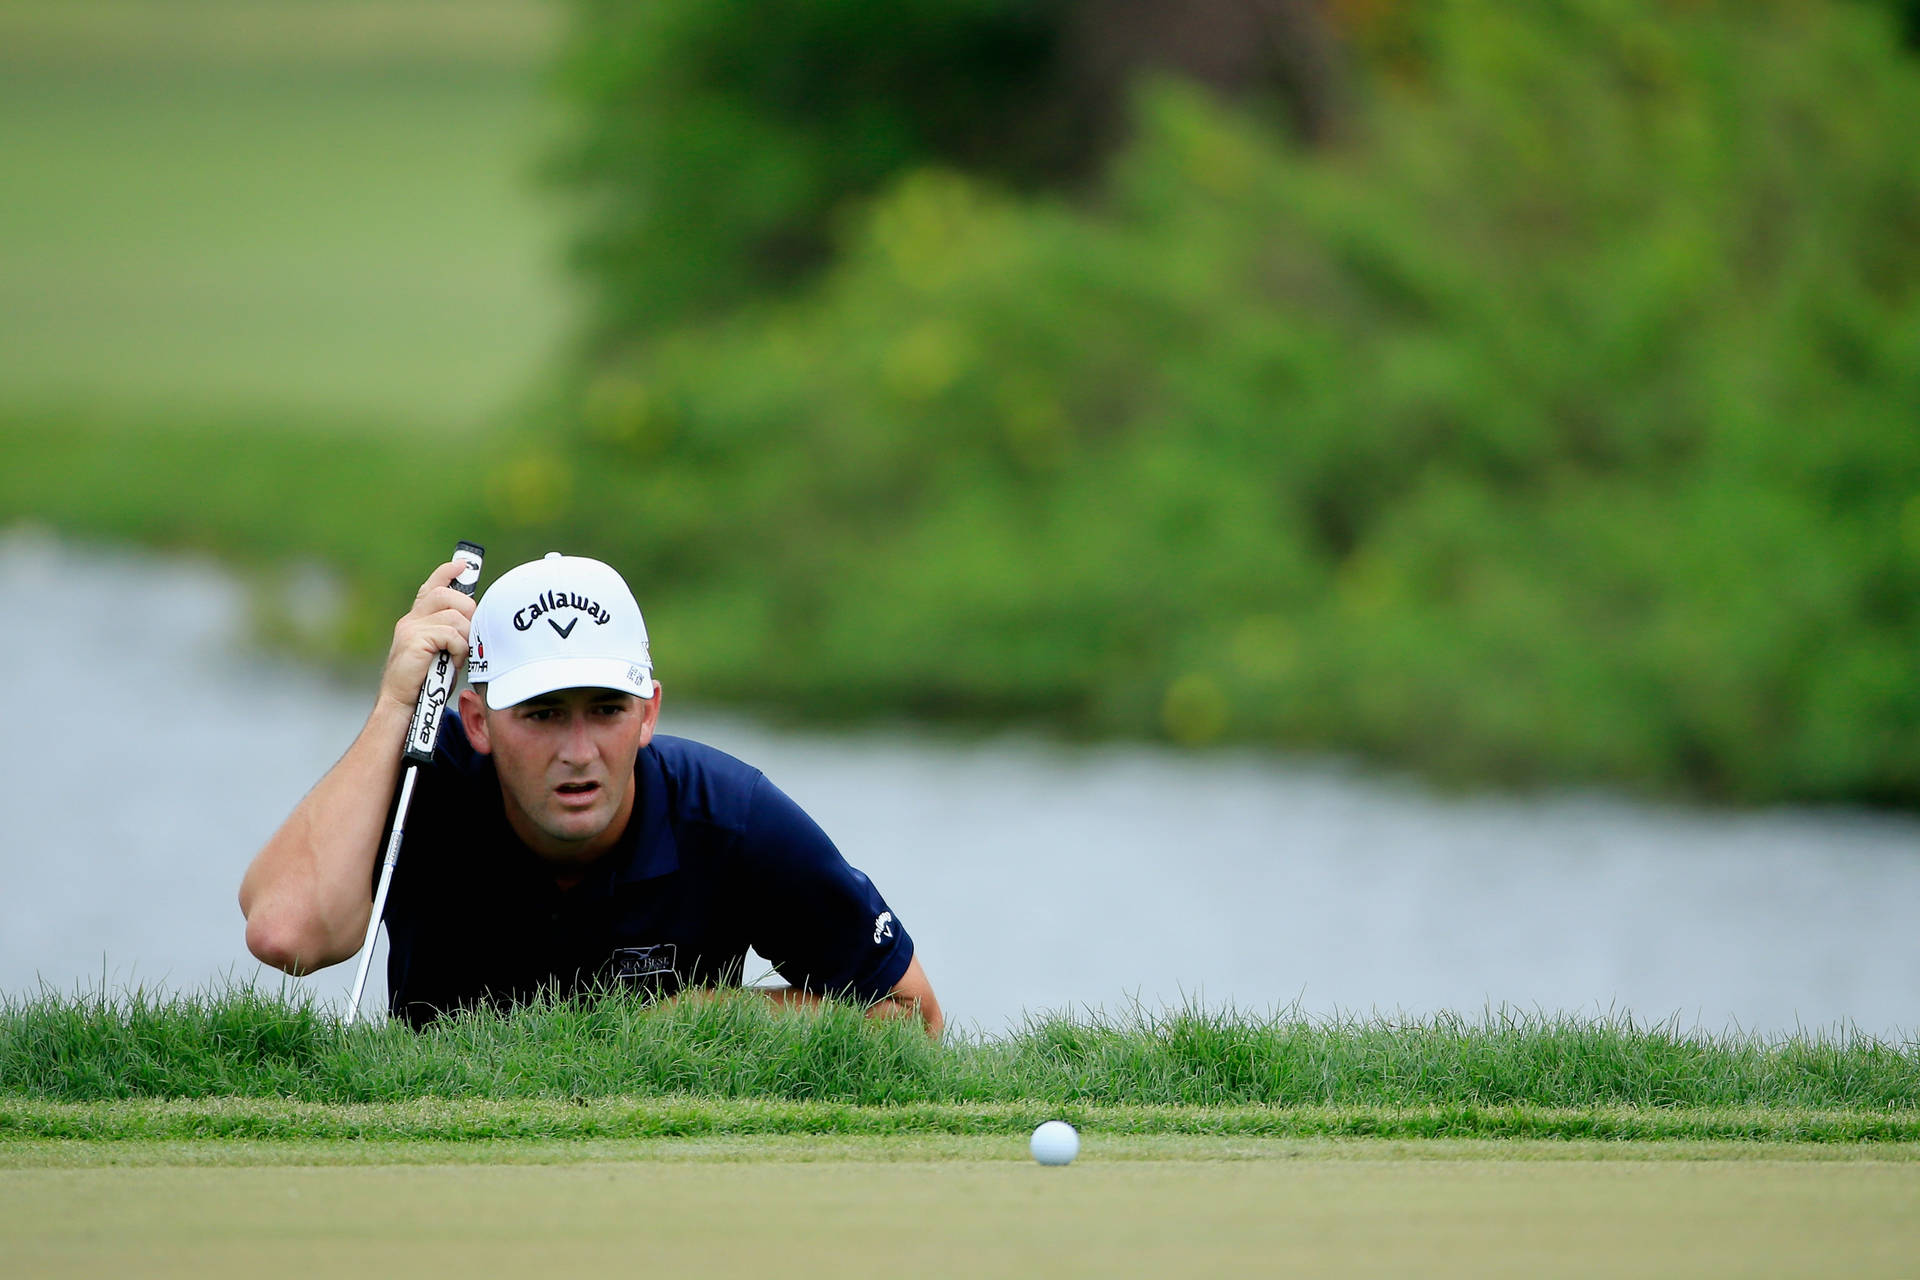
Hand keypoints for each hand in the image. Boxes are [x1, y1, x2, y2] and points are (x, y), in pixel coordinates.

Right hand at [377, 561, 478, 715]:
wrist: (402, 703)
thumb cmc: (426, 681)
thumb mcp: (441, 651)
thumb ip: (452, 632)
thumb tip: (476, 619)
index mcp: (417, 619)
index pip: (432, 586)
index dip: (447, 572)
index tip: (463, 565)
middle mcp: (412, 619)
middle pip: (449, 595)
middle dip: (469, 612)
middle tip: (470, 636)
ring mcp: (411, 628)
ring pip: (455, 616)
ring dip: (465, 637)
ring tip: (459, 655)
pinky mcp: (415, 640)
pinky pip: (452, 634)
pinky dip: (460, 649)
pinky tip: (454, 662)